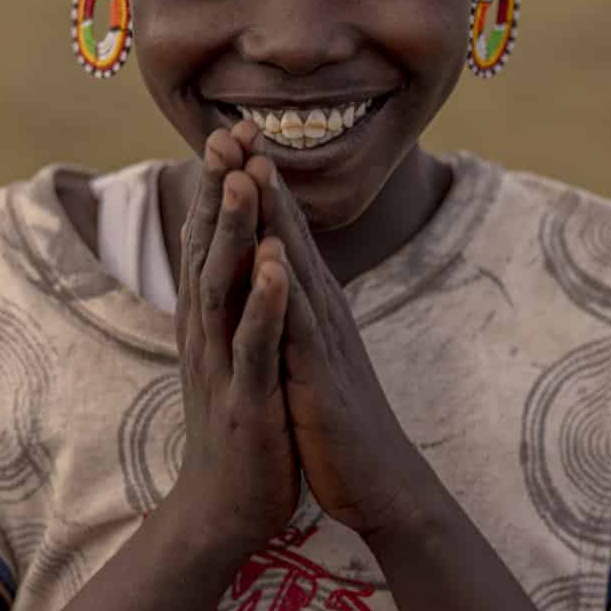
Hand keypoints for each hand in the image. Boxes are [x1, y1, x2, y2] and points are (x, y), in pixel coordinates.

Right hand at [165, 126, 298, 546]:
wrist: (225, 512)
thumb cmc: (240, 429)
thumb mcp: (234, 358)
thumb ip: (233, 309)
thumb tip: (239, 259)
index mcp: (208, 322)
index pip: (209, 241)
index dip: (218, 186)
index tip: (232, 131)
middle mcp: (206, 335)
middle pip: (206, 249)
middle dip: (217, 190)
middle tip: (226, 132)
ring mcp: (222, 366)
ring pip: (222, 287)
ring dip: (232, 233)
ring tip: (243, 180)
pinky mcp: (245, 400)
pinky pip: (253, 345)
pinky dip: (262, 303)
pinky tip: (273, 267)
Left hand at [250, 153, 438, 539]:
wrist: (380, 485)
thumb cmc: (340, 426)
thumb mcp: (312, 360)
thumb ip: (299, 317)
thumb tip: (283, 281)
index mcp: (314, 309)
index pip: (281, 235)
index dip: (256, 187)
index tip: (231, 140)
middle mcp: (323, 313)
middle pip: (287, 234)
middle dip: (259, 180)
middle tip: (235, 125)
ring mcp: (325, 342)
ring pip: (294, 268)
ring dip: (272, 217)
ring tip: (250, 167)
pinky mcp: (322, 378)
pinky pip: (300, 328)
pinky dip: (284, 289)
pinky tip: (271, 255)